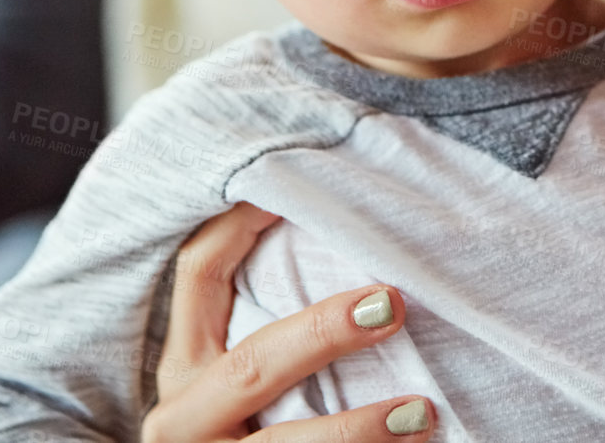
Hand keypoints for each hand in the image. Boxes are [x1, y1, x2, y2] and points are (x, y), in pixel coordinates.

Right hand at [142, 202, 437, 440]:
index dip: (242, 222)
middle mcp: (184, 417)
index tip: (301, 186)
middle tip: (390, 306)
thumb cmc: (250, 428)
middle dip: (321, 334)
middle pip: (251, 365)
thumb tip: (375, 271)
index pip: (199, 271)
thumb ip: (276, 331)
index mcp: (185, 366)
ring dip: (356, 429)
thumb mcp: (241, 384)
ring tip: (420, 412)